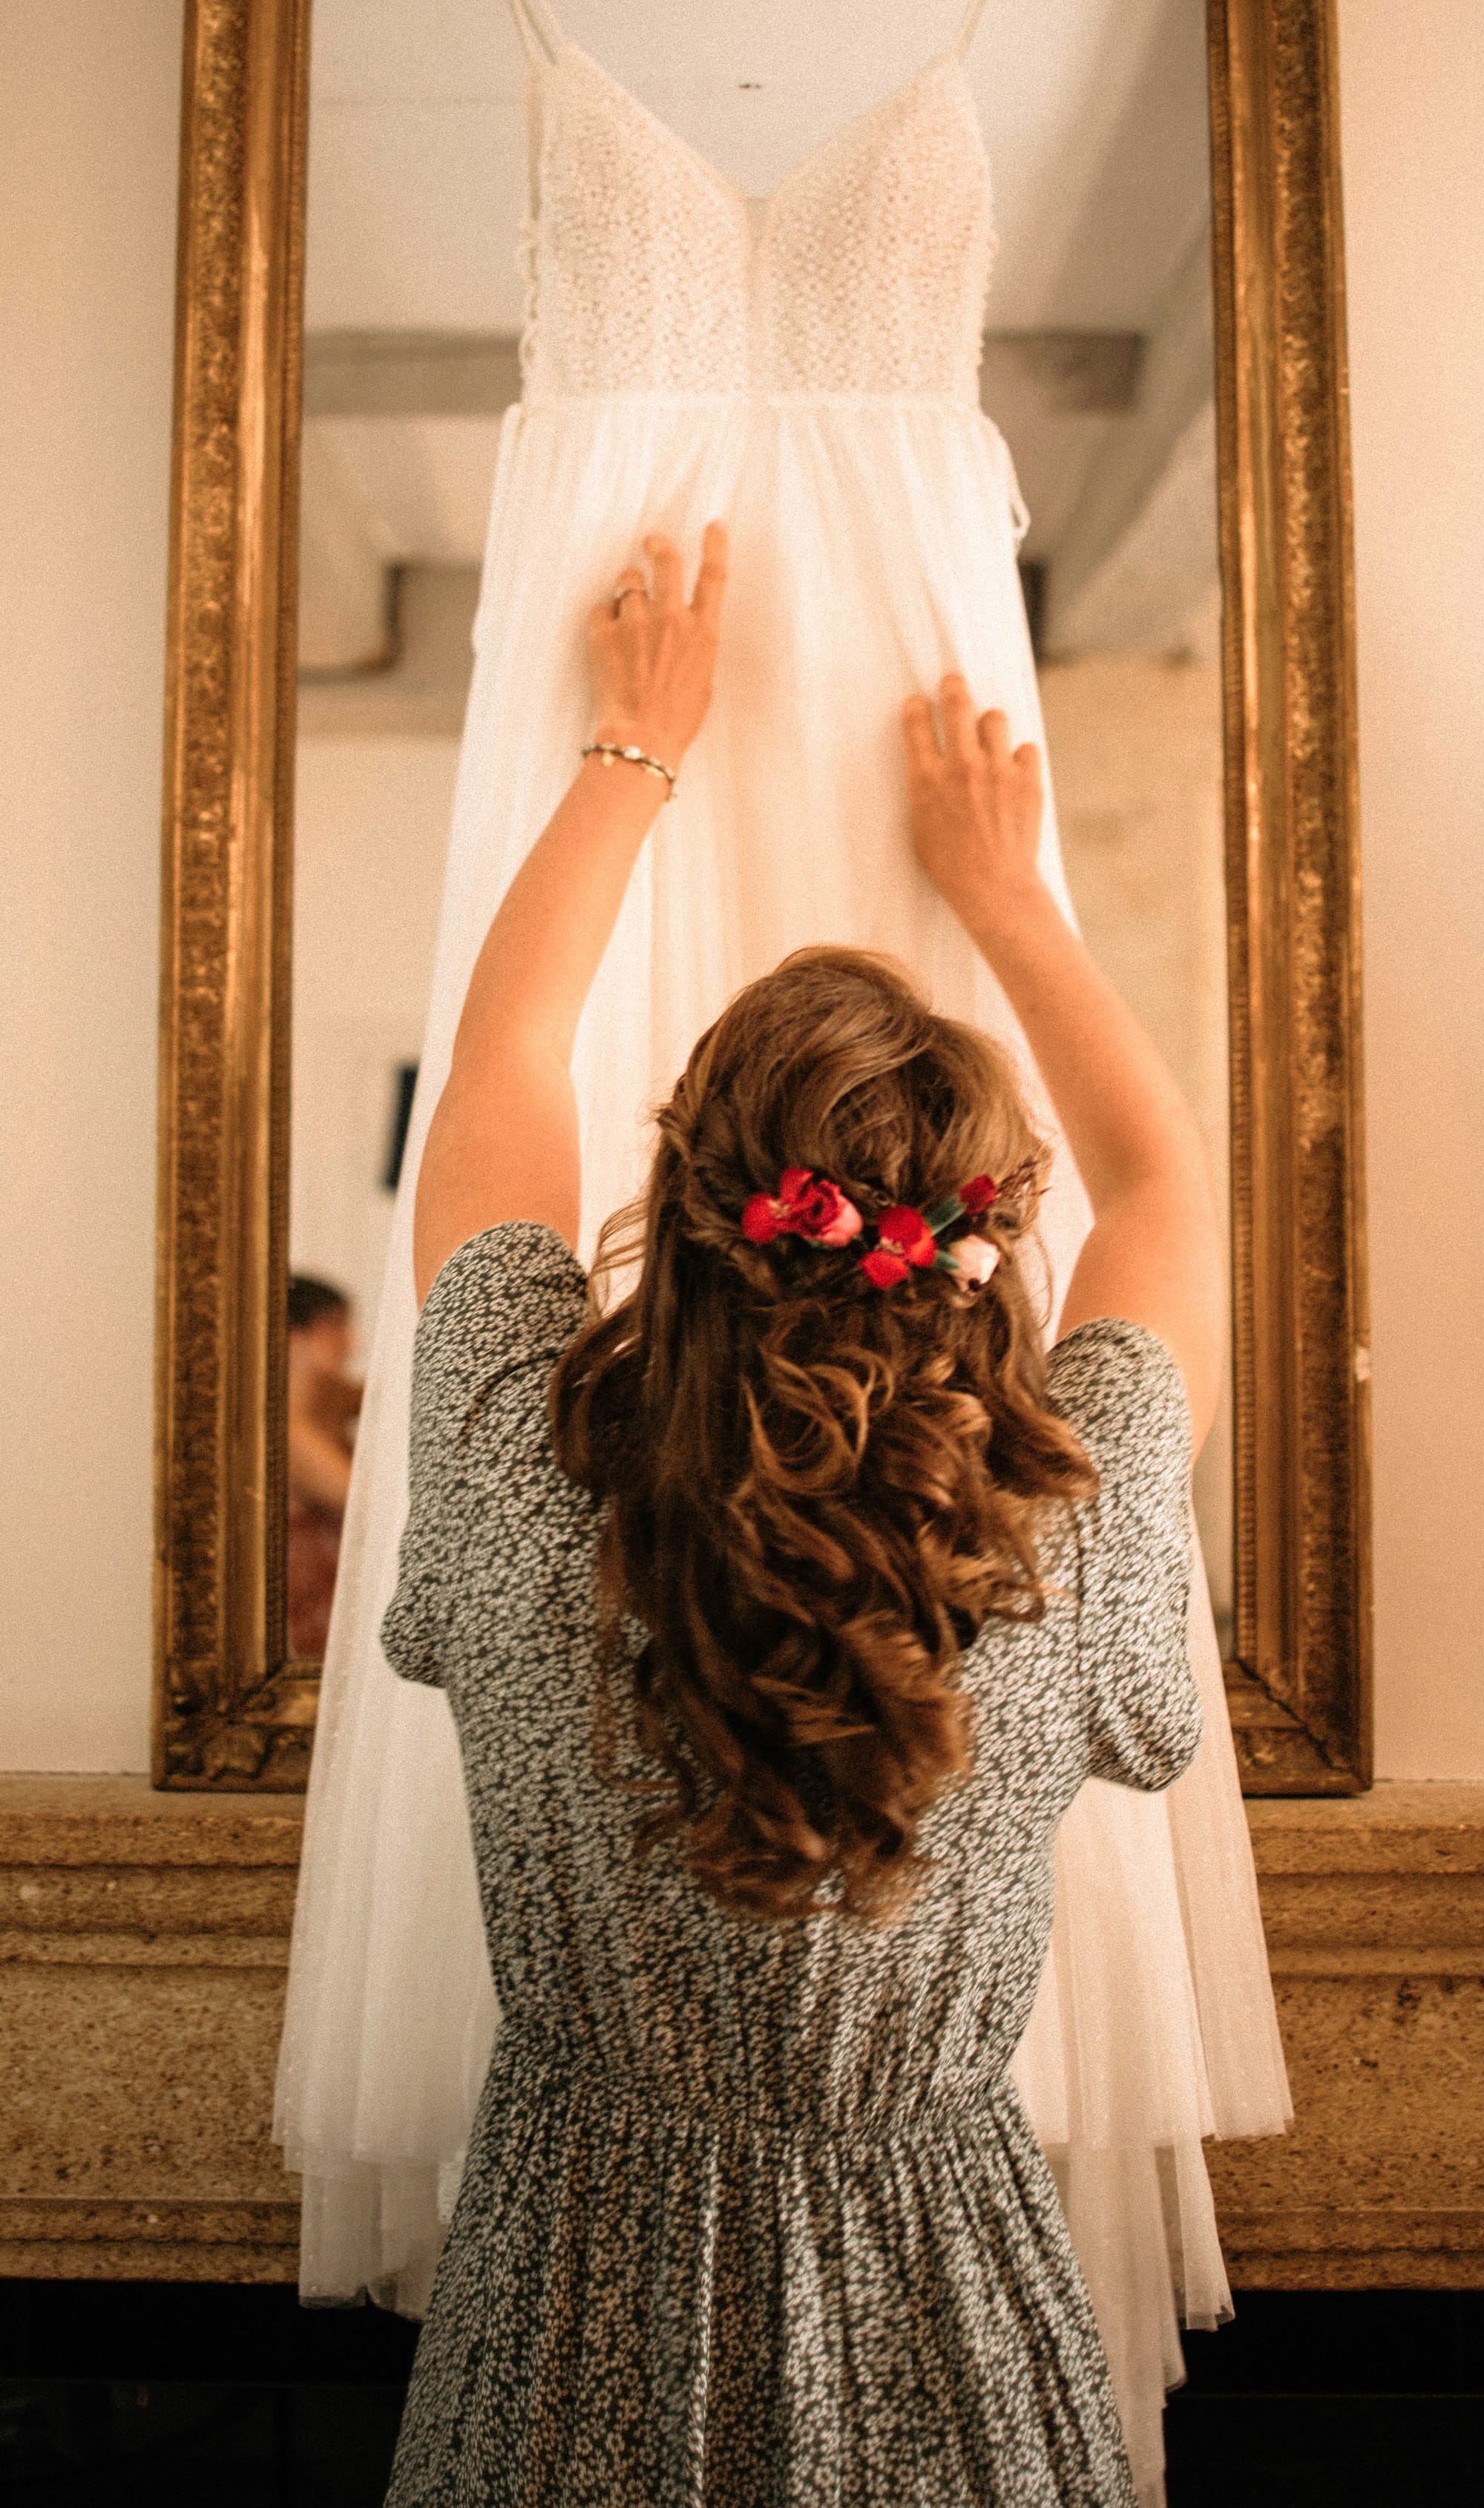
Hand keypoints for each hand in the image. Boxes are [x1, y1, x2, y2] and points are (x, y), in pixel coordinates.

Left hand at [588, 522, 727, 775]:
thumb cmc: (678, 718)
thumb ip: (695, 642)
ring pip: (628, 581)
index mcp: (702, 630)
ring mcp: (636, 621)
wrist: (643, 737)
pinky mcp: (605, 632)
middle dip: (659, 544)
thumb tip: (683, 625)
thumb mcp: (704, 678)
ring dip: (627, 590)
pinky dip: (604, 619)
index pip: (714, 575)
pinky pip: (602, 609)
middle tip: (652, 542)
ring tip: (626, 614)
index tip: (713, 526)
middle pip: (667, 560)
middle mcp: (671, 617)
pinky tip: (608, 639)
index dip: (715, 546)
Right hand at [903, 675, 1046, 940]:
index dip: (918, 707)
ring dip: (990, 725)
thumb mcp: (920, 825)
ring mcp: (997, 770)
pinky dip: (1019, 759)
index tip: (920, 705)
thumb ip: (924, 788)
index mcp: (927, 778)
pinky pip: (1026, 748)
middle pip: (957, 702)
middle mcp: (961, 766)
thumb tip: (928, 763)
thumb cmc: (950, 865)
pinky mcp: (1027, 780)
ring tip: (990, 740)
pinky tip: (1014, 774)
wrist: (992, 887)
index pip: (917, 721)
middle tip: (954, 685)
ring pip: (995, 718)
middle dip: (954, 687)